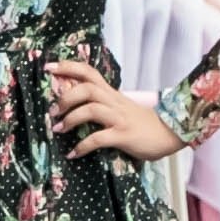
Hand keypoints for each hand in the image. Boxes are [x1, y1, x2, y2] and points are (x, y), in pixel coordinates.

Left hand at [44, 57, 175, 163]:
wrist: (170, 133)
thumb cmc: (142, 122)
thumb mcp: (121, 107)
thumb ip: (102, 103)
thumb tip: (74, 105)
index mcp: (112, 93)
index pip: (89, 72)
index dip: (68, 67)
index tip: (49, 67)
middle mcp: (114, 102)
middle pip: (87, 88)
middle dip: (66, 97)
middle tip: (53, 111)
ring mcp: (119, 118)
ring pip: (91, 109)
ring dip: (71, 119)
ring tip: (59, 129)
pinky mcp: (123, 136)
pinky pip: (98, 139)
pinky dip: (82, 146)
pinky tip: (73, 153)